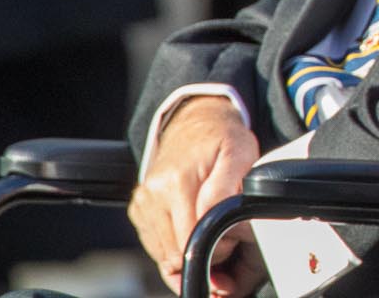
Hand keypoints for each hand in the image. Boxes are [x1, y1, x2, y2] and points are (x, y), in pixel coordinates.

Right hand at [128, 97, 261, 295]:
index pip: (191, 240)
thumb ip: (226, 186)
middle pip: (175, 252)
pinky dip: (174, 245)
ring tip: (208, 229)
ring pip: (163, 254)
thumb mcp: (240, 153)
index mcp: (177, 181)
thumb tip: (212, 215)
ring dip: (186, 252)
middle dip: (202, 253)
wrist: (196, 123)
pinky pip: (155, 245)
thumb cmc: (223, 140)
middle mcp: (153, 194)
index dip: (215, 248)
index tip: (231, 238)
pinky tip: (191, 228)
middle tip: (224, 236)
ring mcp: (142, 203)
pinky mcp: (138, 210)